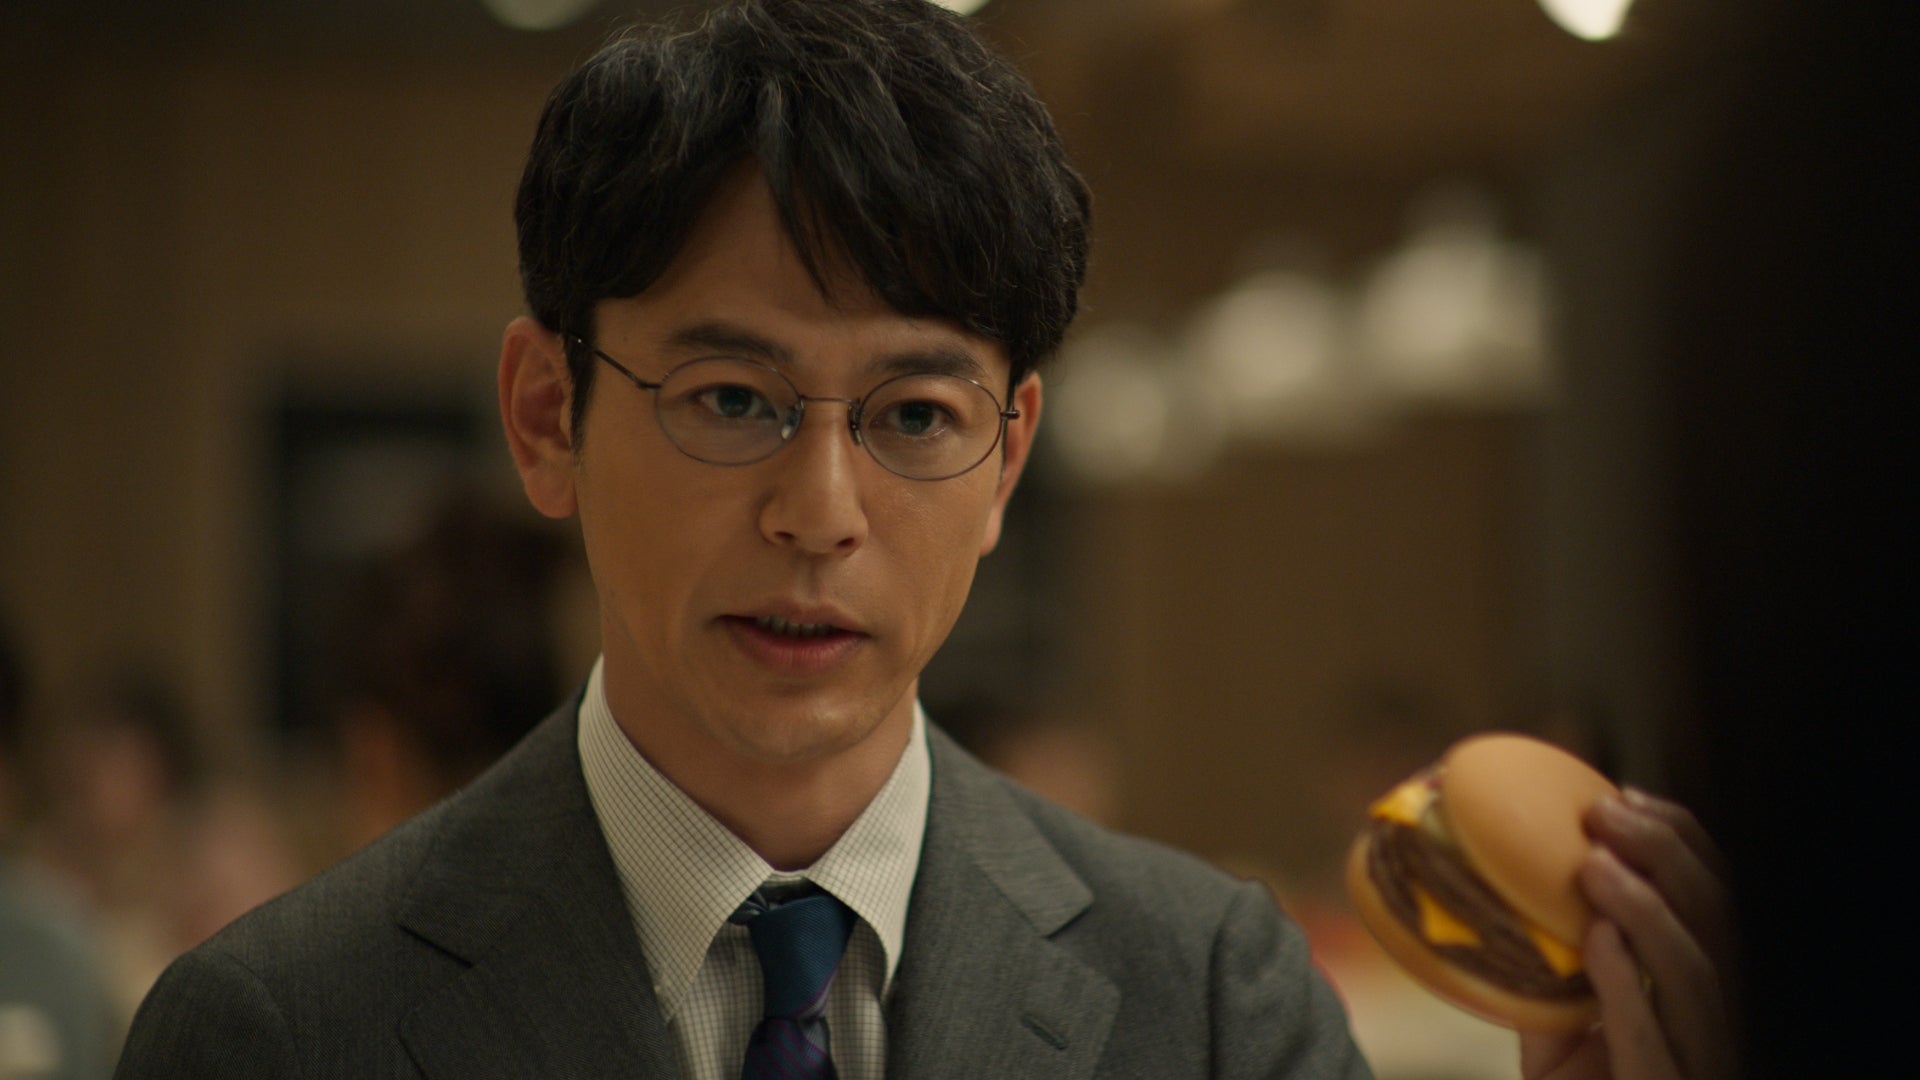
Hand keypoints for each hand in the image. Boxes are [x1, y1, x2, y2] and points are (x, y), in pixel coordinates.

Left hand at [1519, 789, 1738, 1079]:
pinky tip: (1596, 941)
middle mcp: (1721, 1026)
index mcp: (1705, 992)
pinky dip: (1628, 987)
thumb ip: (1552, 963)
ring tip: (1594, 865)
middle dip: (1669, 858)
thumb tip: (1502, 880)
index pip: (1719, 902)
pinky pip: (1656, 1043)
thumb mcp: (1559, 1023)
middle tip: (1604, 815)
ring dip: (1650, 913)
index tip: (1624, 797)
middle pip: (1723, 926)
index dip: (1684, 842)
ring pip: (1706, 980)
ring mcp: (1704, 1066)